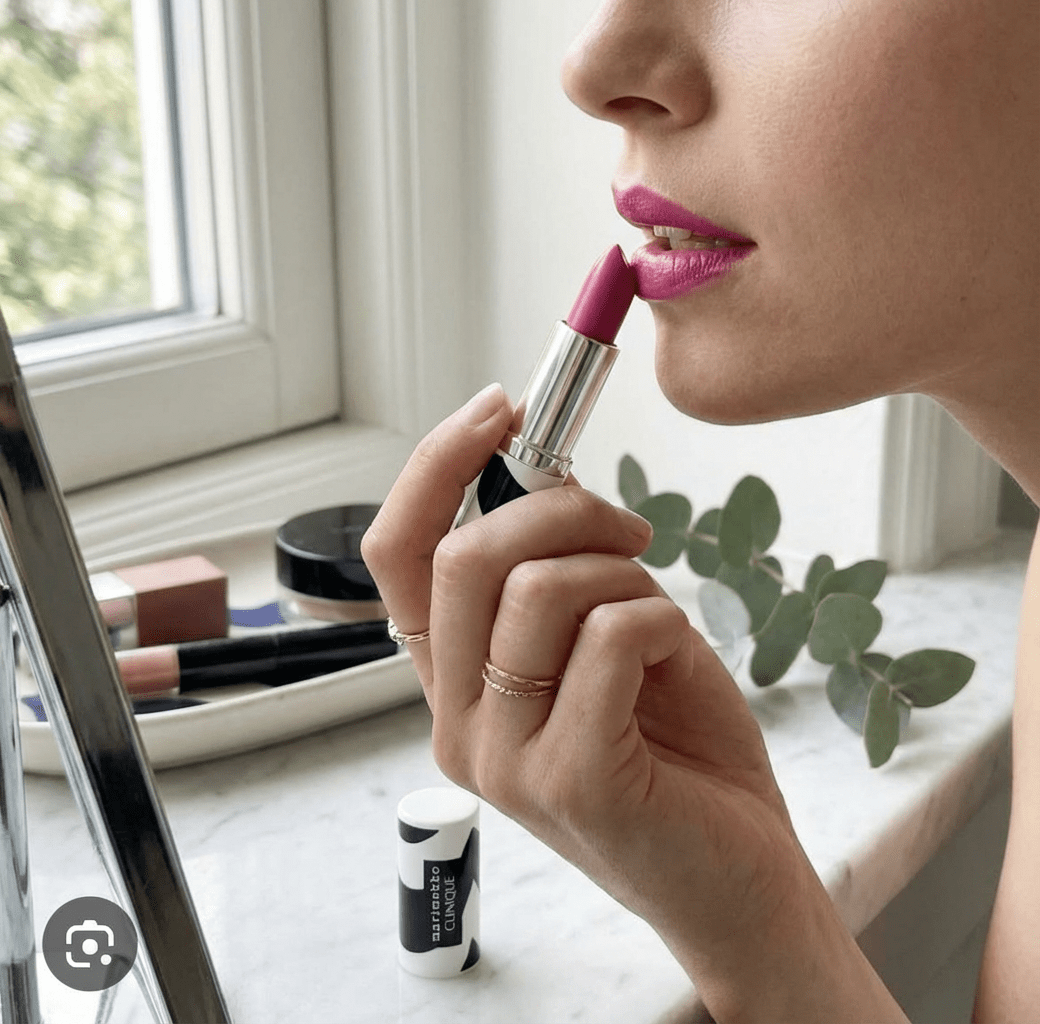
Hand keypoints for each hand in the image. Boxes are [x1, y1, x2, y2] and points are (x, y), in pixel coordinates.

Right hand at [362, 385, 892, 1017]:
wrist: (737, 878)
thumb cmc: (676, 751)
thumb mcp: (605, 638)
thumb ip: (561, 572)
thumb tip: (543, 478)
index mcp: (454, 683)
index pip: (396, 557)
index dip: (435, 468)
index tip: (498, 412)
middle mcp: (457, 723)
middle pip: (462, 558)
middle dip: (557, 509)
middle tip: (626, 527)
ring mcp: (504, 758)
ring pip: (538, 590)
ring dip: (622, 574)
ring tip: (660, 617)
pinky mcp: (569, 779)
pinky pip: (612, 635)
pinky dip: (663, 618)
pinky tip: (678, 657)